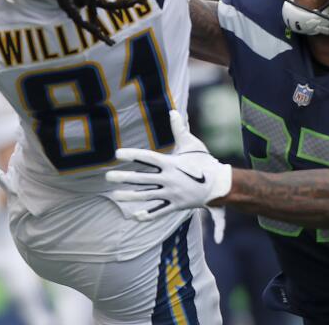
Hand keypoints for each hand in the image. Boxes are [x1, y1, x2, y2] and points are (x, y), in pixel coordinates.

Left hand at [106, 111, 231, 242]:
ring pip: (147, 196)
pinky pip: (159, 211)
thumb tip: (173, 112)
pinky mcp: (176, 205)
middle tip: (107, 177)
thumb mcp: (192, 144)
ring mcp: (172, 194)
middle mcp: (169, 179)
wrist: (221, 185)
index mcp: (171, 163)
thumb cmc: (205, 162)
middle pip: (142, 178)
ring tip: (115, 195)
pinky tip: (134, 216)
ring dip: (130, 196)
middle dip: (124, 177)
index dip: (132, 155)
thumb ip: (179, 129)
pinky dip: (147, 214)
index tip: (117, 154)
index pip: (147, 158)